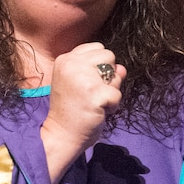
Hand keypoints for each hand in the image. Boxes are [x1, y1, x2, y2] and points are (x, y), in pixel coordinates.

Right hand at [41, 42, 125, 183]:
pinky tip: (98, 112)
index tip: (86, 84)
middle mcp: (72, 64)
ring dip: (111, 91)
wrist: (61, 135)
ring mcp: (84, 78)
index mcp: (65, 59)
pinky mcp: (95, 93)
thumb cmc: (71, 111)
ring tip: (94, 103)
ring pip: (116, 74)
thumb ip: (101, 72)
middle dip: (107, 76)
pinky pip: (117, 94)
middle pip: (109, 56)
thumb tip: (122, 69)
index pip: (98, 48)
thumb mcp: (82, 84)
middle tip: (91, 94)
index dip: (99, 67)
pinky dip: (112, 106)